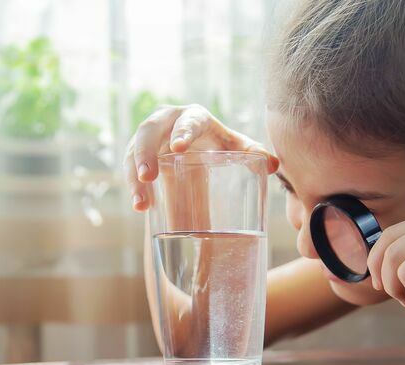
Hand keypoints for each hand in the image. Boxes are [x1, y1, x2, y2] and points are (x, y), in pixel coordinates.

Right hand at [123, 104, 278, 210]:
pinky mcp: (139, 154)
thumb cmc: (219, 146)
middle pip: (149, 131)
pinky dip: (134, 187)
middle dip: (145, 152)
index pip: (188, 120)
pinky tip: (140, 207)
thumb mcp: (235, 149)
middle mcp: (167, 122)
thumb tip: (273, 164)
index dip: (182, 130)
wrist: (198, 150)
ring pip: (134, 151)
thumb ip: (253, 153)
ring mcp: (150, 138)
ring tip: (141, 203)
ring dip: (134, 175)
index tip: (177, 148)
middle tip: (148, 176)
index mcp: (195, 117)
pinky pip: (131, 168)